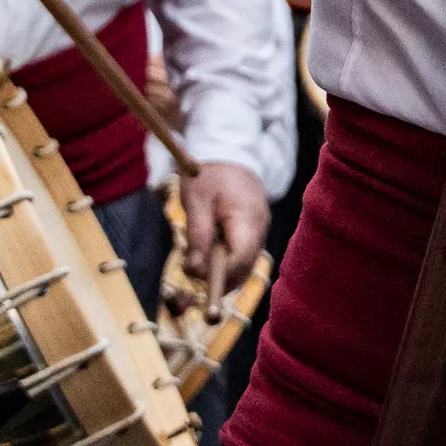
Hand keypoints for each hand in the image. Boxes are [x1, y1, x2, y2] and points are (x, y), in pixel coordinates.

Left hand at [176, 160, 271, 313]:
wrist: (229, 152)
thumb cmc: (210, 174)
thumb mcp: (196, 201)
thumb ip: (197, 237)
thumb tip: (193, 273)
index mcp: (248, 219)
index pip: (240, 259)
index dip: (220, 278)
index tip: (196, 286)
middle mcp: (259, 230)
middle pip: (242, 269)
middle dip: (216, 284)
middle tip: (186, 293)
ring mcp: (258, 232)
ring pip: (241, 268)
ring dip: (218, 276)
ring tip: (192, 273)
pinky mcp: (252, 233)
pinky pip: (239, 258)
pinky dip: (222, 265)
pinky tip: (204, 261)